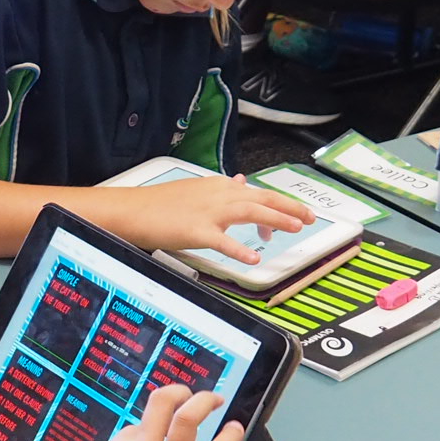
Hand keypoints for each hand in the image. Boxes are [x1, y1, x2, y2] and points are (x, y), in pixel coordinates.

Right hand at [121, 174, 313, 260]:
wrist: (130, 210)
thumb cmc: (156, 205)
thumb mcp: (193, 190)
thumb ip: (219, 189)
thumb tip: (240, 182)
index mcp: (215, 186)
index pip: (255, 192)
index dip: (277, 204)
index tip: (290, 216)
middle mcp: (215, 195)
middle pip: (260, 198)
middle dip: (288, 207)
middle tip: (309, 217)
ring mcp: (207, 212)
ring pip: (249, 211)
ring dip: (275, 219)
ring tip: (294, 228)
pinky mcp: (195, 231)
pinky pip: (223, 241)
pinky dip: (240, 249)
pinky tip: (254, 258)